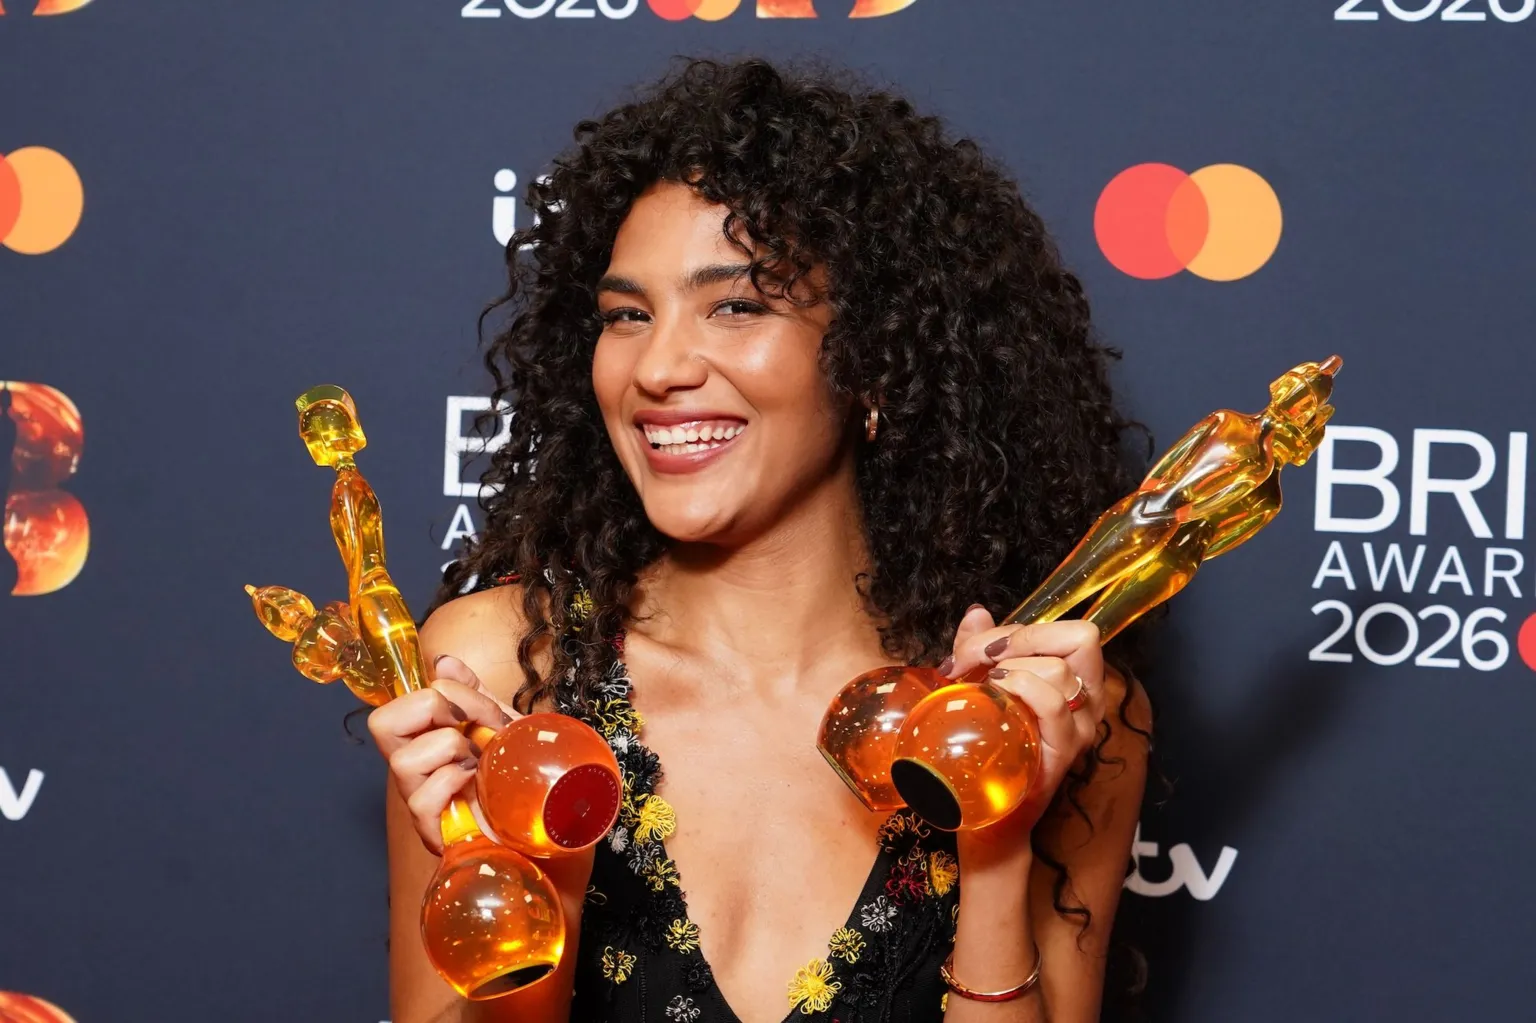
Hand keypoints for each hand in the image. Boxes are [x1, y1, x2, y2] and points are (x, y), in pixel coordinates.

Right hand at [367, 655, 514, 854]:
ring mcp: (418, 798)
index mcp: (423, 737)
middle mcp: (412, 767)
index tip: (484, 710)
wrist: (539, 821)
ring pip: (403, 761)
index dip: (443, 692)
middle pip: (382, 723)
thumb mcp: (498, 722)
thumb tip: (443, 662)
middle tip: (470, 729)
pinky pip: (421, 800)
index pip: (396, 702)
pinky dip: (454, 785)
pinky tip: (475, 788)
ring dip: (452, 752)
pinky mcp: (431, 831)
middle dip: (435, 711)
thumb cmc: (514, 773)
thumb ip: (471, 691)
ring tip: (478, 764)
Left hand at [941, 606, 1107, 849]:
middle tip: (974, 662)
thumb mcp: (980, 686)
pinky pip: (1055, 706)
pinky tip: (996, 693)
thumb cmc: (988, 747)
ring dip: (1011, 667)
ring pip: (1060, 671)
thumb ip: (980, 649)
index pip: (1072, 631)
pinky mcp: (1063, 754)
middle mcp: (1089, 702)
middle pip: (1080, 638)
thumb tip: (977, 613)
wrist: (986, 815)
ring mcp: (1079, 729)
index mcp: (1075, 681)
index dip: (1023, 628)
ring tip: (981, 687)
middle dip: (1018, 638)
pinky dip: (1022, 688)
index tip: (977, 650)